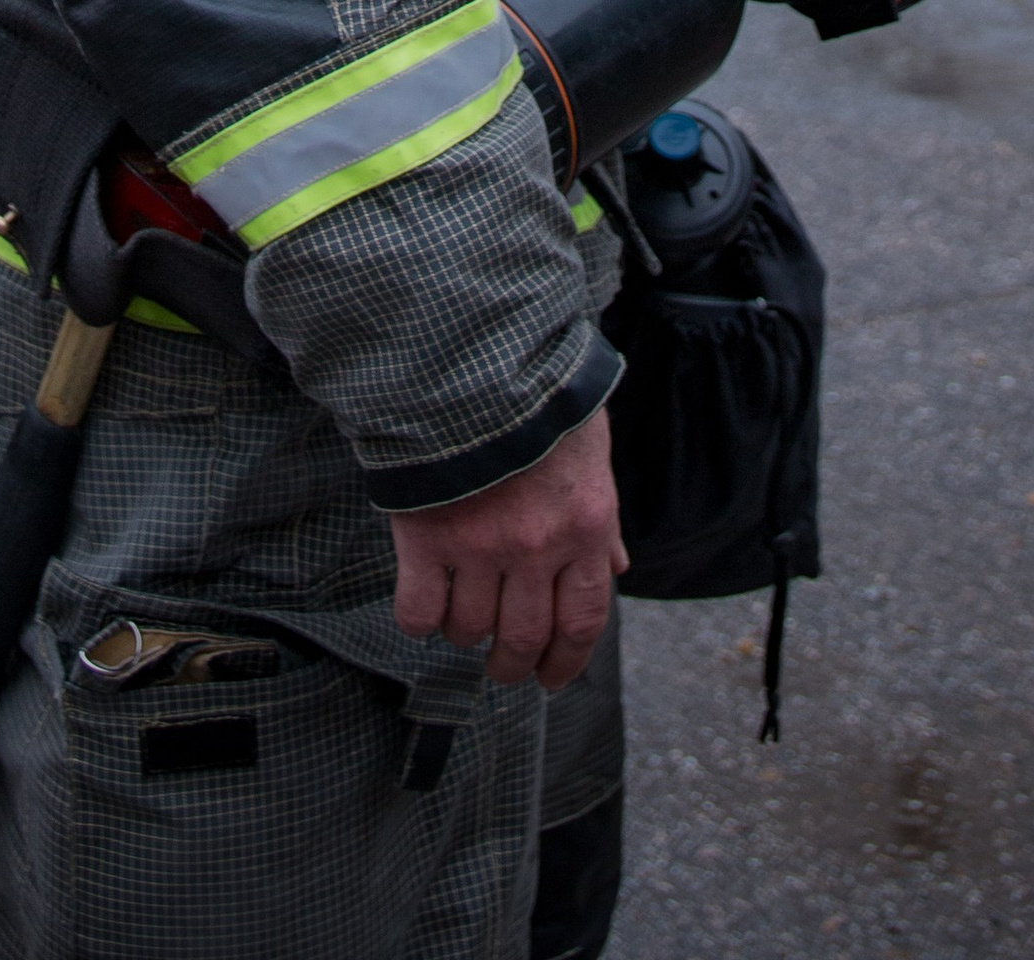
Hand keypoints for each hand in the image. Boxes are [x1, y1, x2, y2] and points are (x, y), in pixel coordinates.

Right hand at [388, 406, 624, 690]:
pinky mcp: (425, 534)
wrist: (476, 355)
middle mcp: (536, 545)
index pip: (583, 621)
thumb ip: (600, 518)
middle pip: (524, 638)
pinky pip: (418, 610)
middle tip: (503, 666)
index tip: (551, 679)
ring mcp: (478, 543)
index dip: (567, 662)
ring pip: (469, 628)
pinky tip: (423, 607)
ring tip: (460, 619)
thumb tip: (615, 567)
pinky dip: (419, 620)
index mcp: (583, 526)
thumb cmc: (540, 397)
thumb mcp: (590, 452)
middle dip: (513, 664)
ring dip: (465, 634)